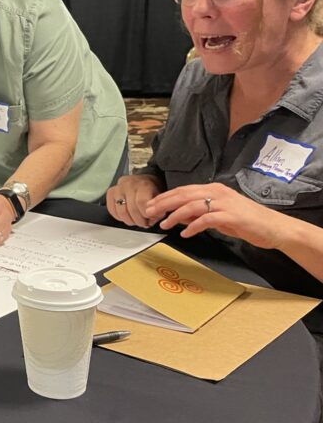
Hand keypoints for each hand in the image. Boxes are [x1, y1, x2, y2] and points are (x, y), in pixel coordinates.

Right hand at [106, 174, 163, 227]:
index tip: (150, 219)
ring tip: (136, 221)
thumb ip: (158, 208)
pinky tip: (127, 217)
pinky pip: (112, 210)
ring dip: (130, 221)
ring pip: (121, 212)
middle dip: (139, 221)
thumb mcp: (159, 196)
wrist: (141, 180)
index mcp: (143, 185)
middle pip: (131, 209)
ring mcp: (118, 189)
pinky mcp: (110, 193)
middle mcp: (129, 185)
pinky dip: (119, 217)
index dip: (146, 214)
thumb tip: (152, 219)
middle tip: (144, 223)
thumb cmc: (150, 189)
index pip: (141, 202)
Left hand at [146, 183, 283, 247]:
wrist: (273, 228)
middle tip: (149, 212)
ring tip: (164, 224)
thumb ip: (198, 214)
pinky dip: (193, 226)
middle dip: (163, 203)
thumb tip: (177, 216)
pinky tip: (185, 234)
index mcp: (214, 189)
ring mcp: (225, 203)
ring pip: (192, 205)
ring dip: (174, 215)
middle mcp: (218, 192)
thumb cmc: (245, 221)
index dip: (165, 197)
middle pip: (183, 195)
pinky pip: (206, 219)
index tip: (150, 206)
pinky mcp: (231, 216)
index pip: (183, 190)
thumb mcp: (217, 216)